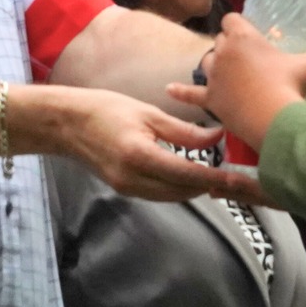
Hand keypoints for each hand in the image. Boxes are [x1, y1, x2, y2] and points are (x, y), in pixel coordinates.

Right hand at [54, 87, 265, 203]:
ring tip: (218, 177)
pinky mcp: (124, 190)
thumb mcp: (149, 113)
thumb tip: (217, 137)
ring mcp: (127, 188)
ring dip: (194, 189)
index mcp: (139, 155)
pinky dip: (178, 187)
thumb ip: (184, 130)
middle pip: (182, 191)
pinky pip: (159, 194)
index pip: (186, 174)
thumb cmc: (107, 110)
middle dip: (208, 186)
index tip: (238, 180)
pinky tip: (191, 176)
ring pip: (172, 196)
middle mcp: (132, 178)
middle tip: (234, 177)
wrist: (68, 124)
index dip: (214, 178)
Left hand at [168, 13, 305, 151]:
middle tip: (247, 60)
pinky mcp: (210, 99)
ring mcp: (214, 77)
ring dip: (215, 67)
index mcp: (244, 38)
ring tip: (227, 75)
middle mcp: (224, 53)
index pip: (233, 20)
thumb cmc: (290, 86)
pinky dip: (181, 93)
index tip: (249, 34)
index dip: (239, 26)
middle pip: (220, 41)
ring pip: (207, 63)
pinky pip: (192, 94)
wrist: (273, 119)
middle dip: (230, 48)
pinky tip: (169, 91)